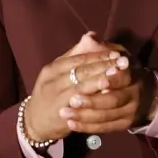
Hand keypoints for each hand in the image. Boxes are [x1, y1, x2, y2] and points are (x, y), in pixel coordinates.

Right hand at [24, 33, 138, 143]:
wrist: (34, 122)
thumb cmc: (50, 94)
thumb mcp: (57, 74)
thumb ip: (74, 56)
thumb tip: (92, 36)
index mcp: (52, 69)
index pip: (78, 59)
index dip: (98, 55)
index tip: (117, 53)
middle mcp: (52, 81)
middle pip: (81, 71)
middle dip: (103, 65)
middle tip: (123, 62)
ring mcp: (55, 97)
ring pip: (81, 86)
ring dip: (100, 79)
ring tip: (117, 74)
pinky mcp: (60, 113)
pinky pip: (79, 104)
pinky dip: (94, 98)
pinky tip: (107, 95)